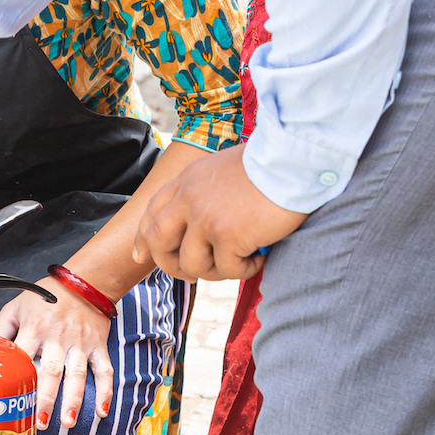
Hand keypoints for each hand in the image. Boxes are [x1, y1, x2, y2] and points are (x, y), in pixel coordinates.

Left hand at [0, 277, 112, 430]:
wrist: (83, 282)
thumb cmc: (47, 296)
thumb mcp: (17, 307)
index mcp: (34, 328)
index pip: (24, 356)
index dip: (18, 378)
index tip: (12, 401)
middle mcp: (58, 337)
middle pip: (52, 371)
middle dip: (47, 398)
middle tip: (40, 423)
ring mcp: (80, 343)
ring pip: (77, 374)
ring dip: (74, 400)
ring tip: (68, 423)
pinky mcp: (98, 345)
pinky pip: (104, 370)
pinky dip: (106, 391)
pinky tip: (103, 411)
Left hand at [133, 142, 305, 279]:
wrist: (293, 159)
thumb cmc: (269, 163)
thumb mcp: (222, 170)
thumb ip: (205, 192)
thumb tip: (203, 223)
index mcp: (187, 181)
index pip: (153, 212)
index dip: (144, 238)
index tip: (141, 257)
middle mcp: (189, 199)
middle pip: (160, 241)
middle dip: (169, 264)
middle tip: (190, 274)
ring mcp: (206, 218)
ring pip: (193, 264)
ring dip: (215, 271)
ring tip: (240, 261)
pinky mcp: (228, 235)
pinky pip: (227, 269)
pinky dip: (245, 269)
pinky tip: (260, 257)